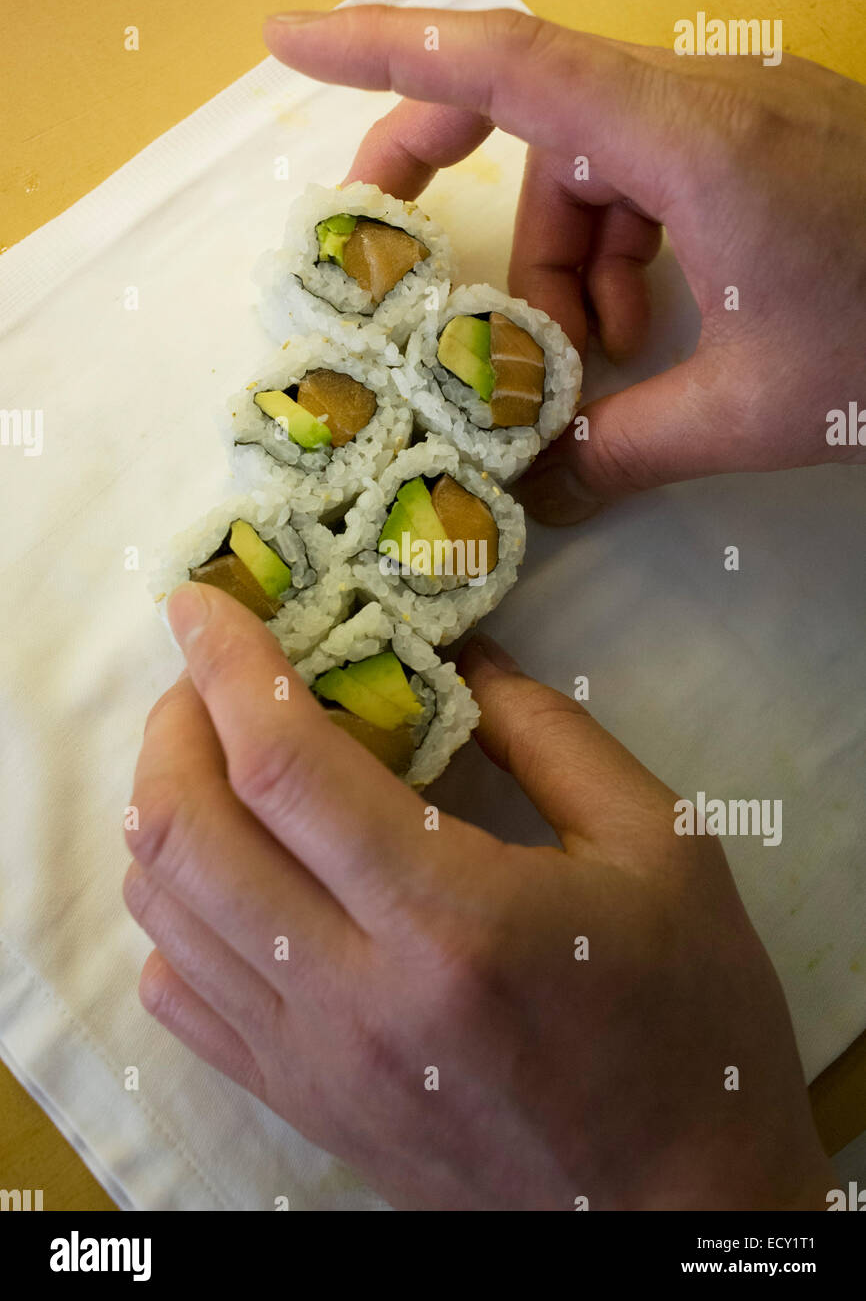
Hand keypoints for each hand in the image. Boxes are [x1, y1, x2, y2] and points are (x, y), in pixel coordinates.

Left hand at [124, 583, 833, 1209]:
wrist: (671, 1207)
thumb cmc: (686, 1021)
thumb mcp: (660, 847)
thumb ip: (551, 735)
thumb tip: (459, 653)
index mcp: (451, 918)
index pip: (284, 765)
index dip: (227, 665)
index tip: (201, 601)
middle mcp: (353, 994)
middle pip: (187, 834)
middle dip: (174, 724)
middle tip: (213, 674)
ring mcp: (312, 1061)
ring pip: (163, 913)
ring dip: (164, 807)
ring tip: (214, 755)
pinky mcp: (301, 1103)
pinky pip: (181, 998)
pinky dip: (175, 913)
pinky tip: (233, 874)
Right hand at [264, 6, 865, 521]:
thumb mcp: (752, 410)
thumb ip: (625, 446)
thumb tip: (535, 494)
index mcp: (694, 141)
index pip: (509, 65)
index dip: (385, 51)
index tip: (286, 42)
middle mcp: (711, 97)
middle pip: (538, 110)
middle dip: (467, 193)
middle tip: (407, 267)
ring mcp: (747, 108)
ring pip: (598, 159)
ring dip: (567, 259)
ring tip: (591, 359)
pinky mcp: (773, 135)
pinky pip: (658, 171)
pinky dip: (628, 247)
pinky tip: (650, 329)